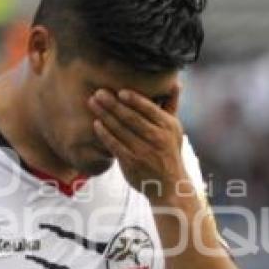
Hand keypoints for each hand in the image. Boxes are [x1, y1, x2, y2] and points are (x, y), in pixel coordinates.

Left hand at [87, 85, 187, 203]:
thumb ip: (171, 105)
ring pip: (121, 130)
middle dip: (113, 104)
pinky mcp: (131, 163)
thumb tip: (176, 83)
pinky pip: (115, 145)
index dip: (134, 99)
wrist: (169, 185)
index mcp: (168, 126)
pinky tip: (96, 124)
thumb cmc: (168, 151)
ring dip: (105, 115)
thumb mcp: (174, 128)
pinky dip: (105, 134)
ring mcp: (143, 151)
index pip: (149, 109)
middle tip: (98, 92)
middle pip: (131, 118)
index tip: (120, 91)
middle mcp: (157, 138)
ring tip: (92, 103)